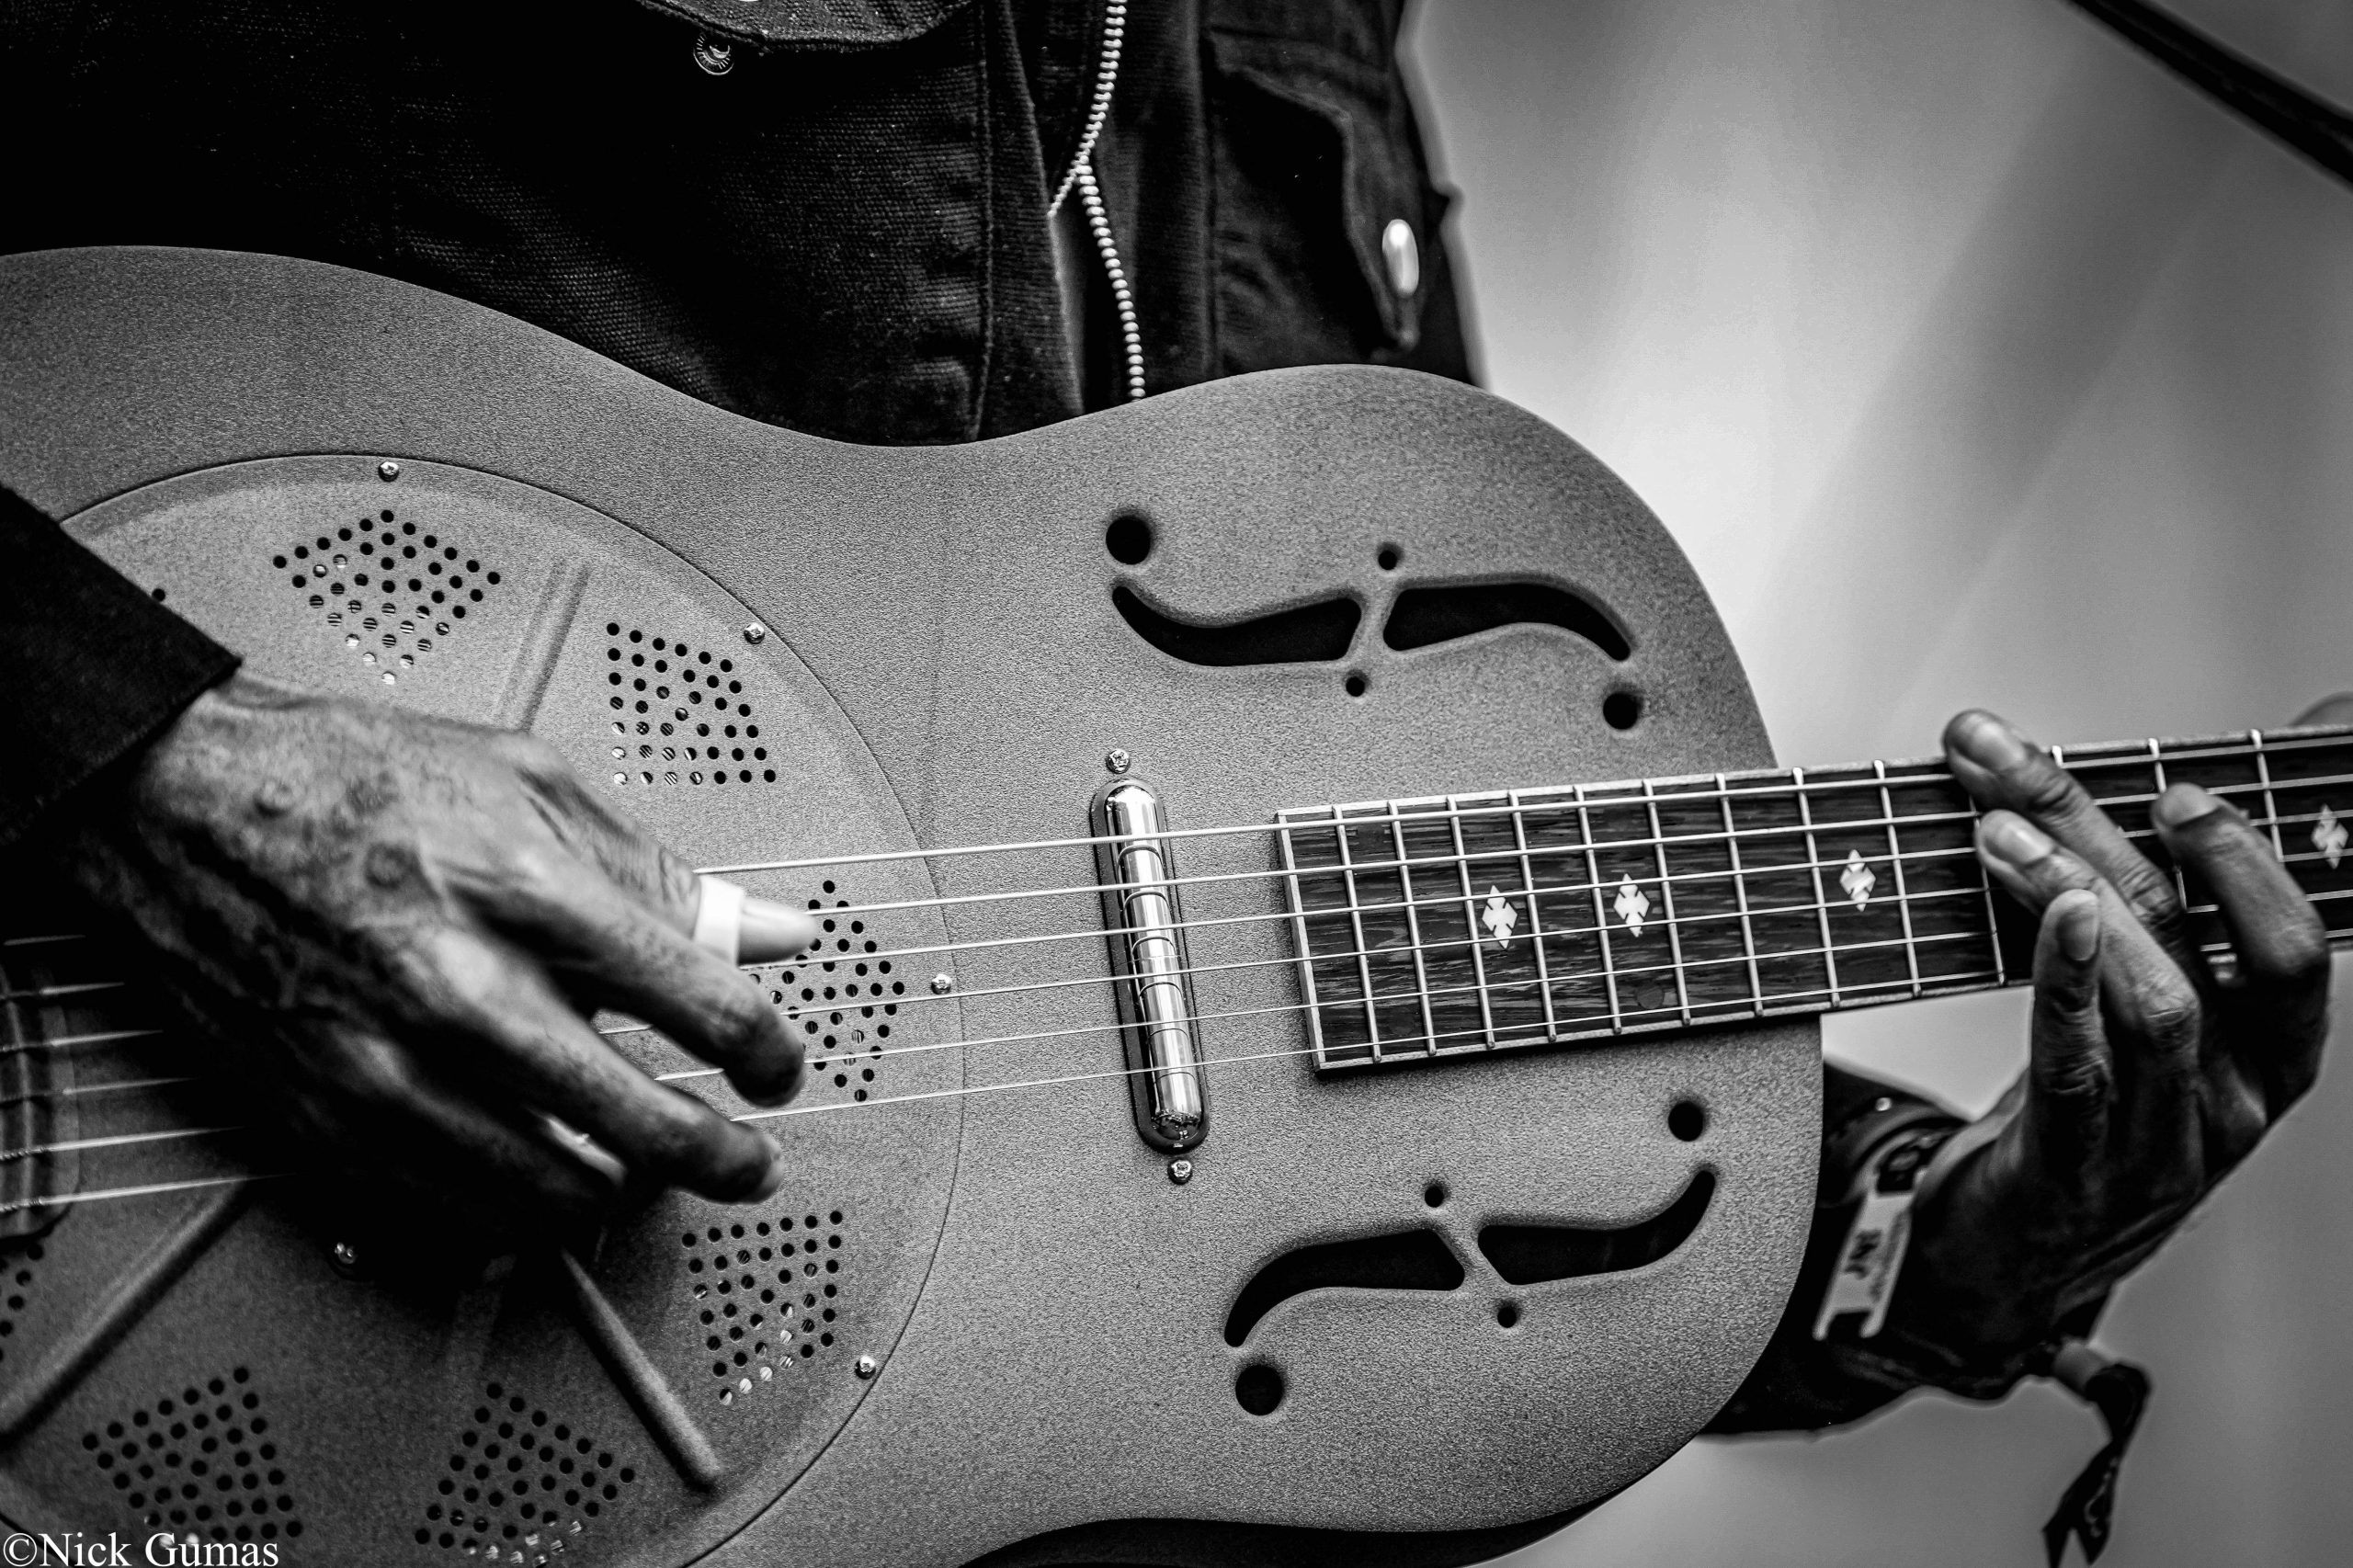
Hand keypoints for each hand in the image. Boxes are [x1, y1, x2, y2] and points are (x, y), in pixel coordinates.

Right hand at [53, 674, 816, 1229]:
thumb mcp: (534, 783)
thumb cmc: (356, 782)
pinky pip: (457, 1214)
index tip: (778, 1069)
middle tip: (745, 1159)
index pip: (702, 1006)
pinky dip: (522, 1211)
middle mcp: (458, 990)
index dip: (770, 1053)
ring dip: (624, 1191)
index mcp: (525, 891)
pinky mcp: (327, 1122)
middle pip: (643, 1126)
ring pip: (556, 1193)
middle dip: (723, 1158)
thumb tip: (773, 932)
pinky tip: (544, 1175)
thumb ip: (664, 874)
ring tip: (643, 1163)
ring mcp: (387, 1070)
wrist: (181, 807)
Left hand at [1889, 709, 2329, 1364]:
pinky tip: (2046, 916)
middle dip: (2115, 839)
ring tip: (1998, 828)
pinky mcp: (2083, 1171)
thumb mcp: (2133, 1018)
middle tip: (2031, 768)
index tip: (2176, 780)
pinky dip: (2065, 981)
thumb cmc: (2078, 1113)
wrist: (2010, 1256)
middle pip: (2208, 945)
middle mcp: (2236, 1097)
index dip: (2246, 857)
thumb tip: (2161, 790)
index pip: (2290, 943)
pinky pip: (2084, 1065)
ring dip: (2071, 893)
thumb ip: (2151, 920)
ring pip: (2155, 999)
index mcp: (2269, 1053)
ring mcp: (2166, 1142)